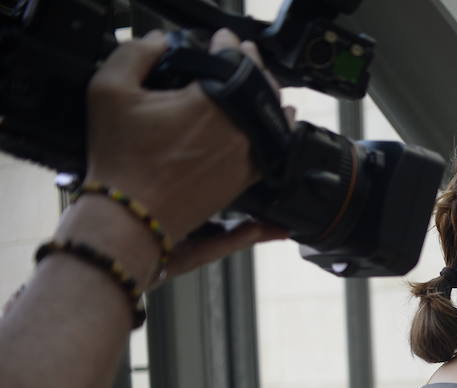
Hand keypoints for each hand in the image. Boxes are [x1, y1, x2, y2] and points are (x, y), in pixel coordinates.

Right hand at [84, 28, 287, 244]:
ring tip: (264, 81)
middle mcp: (236, 128)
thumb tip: (160, 40)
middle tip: (247, 53)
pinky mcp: (246, 178)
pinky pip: (275, 147)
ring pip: (271, 116)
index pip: (230, 62)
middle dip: (254, 65)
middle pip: (257, 87)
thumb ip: (134, 54)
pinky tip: (280, 117)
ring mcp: (245, 155)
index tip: (223, 38)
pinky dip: (280, 127)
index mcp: (209, 102)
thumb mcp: (109, 91)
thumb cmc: (119, 155)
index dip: (228, 45)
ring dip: (269, 94)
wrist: (132, 213)